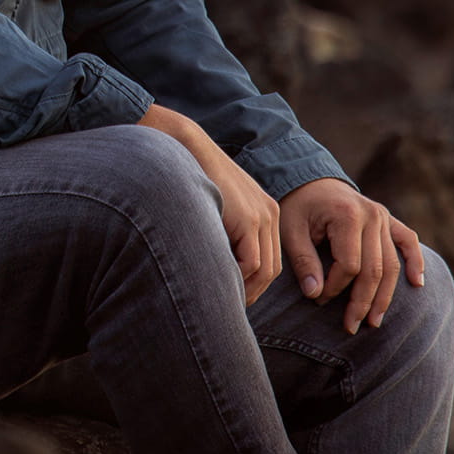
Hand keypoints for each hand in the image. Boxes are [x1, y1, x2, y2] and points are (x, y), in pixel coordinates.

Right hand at [138, 105, 280, 303]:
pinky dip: (238, 279)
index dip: (252, 282)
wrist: (183, 147)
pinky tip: (218, 283)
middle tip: (229, 306)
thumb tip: (216, 261)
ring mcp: (262, 216)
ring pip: (264, 270)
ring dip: (246, 290)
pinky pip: (252, 263)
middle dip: (252, 291)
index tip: (232, 295)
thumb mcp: (214, 204)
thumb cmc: (189, 176)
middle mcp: (269, 213)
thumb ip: (222, 228)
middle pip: (271, 268)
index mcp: (263, 210)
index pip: (267, 258)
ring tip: (223, 301)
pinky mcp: (249, 219)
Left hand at [278, 177, 424, 333]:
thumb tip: (315, 294)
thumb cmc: (297, 208)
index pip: (350, 265)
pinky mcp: (389, 219)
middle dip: (363, 302)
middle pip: (374, 269)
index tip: (317, 298)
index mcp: (347, 215)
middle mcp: (372, 214)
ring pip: (391, 264)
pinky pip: (408, 241)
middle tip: (351, 326)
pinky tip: (417, 284)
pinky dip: (415, 262)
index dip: (335, 287)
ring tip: (374, 321)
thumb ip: (303, 261)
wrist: (308, 180)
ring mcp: (383, 216)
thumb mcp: (290, 230)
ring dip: (385, 296)